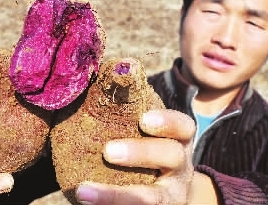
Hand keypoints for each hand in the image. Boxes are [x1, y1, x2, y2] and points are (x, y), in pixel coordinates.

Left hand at [75, 109, 198, 204]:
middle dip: (142, 152)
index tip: (144, 119)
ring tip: (84, 192)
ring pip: (154, 198)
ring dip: (118, 196)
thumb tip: (103, 76)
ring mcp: (172, 194)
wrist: (168, 192)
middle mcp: (180, 167)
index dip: (167, 122)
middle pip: (172, 156)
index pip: (183, 126)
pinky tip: (85, 203)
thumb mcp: (149, 134)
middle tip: (109, 151)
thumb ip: (130, 114)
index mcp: (178, 140)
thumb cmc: (149, 151)